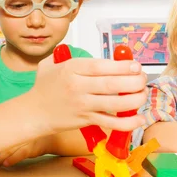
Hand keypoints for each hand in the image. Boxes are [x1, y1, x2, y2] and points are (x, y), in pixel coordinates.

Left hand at [0, 137, 50, 167]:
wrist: (49, 138)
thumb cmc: (30, 138)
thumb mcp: (19, 134)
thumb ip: (8, 138)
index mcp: (13, 129)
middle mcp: (18, 134)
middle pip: (1, 142)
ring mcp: (24, 141)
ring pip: (9, 149)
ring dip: (0, 157)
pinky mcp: (31, 148)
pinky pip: (20, 154)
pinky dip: (12, 159)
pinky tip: (6, 163)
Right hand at [27, 54, 147, 132]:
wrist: (33, 112)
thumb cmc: (43, 88)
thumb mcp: (51, 64)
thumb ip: (69, 55)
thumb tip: (93, 53)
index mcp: (71, 68)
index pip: (100, 66)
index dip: (122, 66)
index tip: (135, 66)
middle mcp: (78, 86)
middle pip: (112, 84)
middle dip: (134, 81)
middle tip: (143, 79)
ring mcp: (83, 105)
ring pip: (115, 103)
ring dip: (135, 99)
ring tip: (143, 94)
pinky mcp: (86, 120)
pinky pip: (111, 122)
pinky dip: (127, 123)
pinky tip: (138, 119)